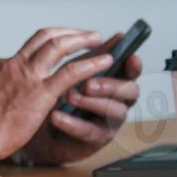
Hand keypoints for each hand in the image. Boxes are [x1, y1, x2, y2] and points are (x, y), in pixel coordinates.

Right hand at [0, 28, 112, 164]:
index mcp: (1, 68)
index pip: (27, 50)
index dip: (47, 45)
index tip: (58, 45)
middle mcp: (15, 65)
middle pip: (44, 37)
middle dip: (67, 32)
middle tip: (84, 34)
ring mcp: (28, 76)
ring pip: (58, 45)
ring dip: (81, 39)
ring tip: (97, 39)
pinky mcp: (41, 93)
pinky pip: (71, 71)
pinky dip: (91, 63)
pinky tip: (104, 61)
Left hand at [20, 34, 142, 165]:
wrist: (41, 129)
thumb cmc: (62, 97)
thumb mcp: (76, 72)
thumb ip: (94, 56)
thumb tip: (117, 36)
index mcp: (114, 81)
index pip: (131, 73)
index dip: (134, 66)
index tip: (131, 58)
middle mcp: (117, 101)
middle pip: (130, 91)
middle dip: (110, 85)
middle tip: (88, 83)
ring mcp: (108, 121)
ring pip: (113, 111)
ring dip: (91, 102)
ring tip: (69, 97)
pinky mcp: (95, 140)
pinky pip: (88, 131)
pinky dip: (71, 122)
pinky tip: (56, 117)